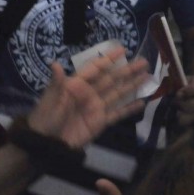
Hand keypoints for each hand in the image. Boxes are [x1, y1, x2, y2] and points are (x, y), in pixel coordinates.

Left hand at [27, 48, 148, 148]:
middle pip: (112, 79)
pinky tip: (142, 102)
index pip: (96, 69)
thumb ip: (57, 83)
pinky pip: (117, 114)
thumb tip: (55, 64)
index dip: (109, 59)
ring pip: (118, 93)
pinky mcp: (100, 122)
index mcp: (77, 85)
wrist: (47, 145)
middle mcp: (90, 93)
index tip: (123, 50)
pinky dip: (130, 109)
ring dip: (132, 85)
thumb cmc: (45, 119)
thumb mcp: (50, 100)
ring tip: (148, 77)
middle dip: (127, 70)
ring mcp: (97, 108)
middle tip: (144, 61)